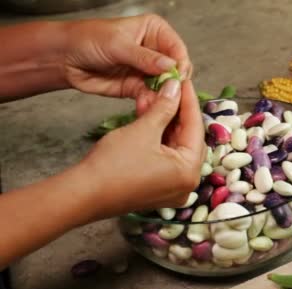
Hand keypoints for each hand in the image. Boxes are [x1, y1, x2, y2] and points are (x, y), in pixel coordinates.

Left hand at [62, 14, 191, 113]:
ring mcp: (148, 70)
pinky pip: (152, 97)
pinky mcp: (139, 87)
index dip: (180, 63)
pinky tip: (145, 104)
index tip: (178, 76)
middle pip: (176, 70)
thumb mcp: (118, 44)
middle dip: (172, 83)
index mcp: (155, 31)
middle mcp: (155, 50)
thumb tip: (169, 66)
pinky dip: (150, 103)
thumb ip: (144, 57)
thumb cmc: (88, 39)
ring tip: (154, 101)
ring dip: (162, 96)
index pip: (177, 48)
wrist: (66, 58)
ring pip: (166, 86)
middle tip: (168, 92)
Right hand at [82, 79, 203, 215]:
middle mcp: (187, 183)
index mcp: (189, 171)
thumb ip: (164, 107)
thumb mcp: (143, 130)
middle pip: (188, 138)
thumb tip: (175, 87)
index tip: (183, 80)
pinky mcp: (158, 188)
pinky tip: (147, 117)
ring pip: (175, 146)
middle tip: (169, 88)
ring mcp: (173, 188)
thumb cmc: (113, 165)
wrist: (83, 194)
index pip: (196, 127)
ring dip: (164, 122)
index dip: (188, 100)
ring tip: (153, 98)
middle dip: (176, 111)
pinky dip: (158, 138)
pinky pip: (165, 157)